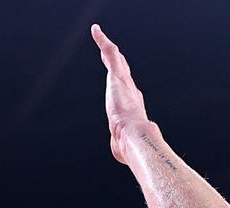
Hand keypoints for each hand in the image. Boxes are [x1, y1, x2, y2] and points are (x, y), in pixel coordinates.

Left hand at [91, 24, 151, 164]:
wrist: (134, 137)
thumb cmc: (129, 145)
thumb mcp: (121, 144)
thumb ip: (120, 145)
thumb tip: (121, 154)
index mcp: (131, 106)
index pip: (127, 90)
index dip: (124, 83)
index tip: (121, 78)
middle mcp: (130, 91)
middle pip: (122, 72)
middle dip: (117, 62)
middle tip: (112, 52)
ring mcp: (124, 82)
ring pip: (115, 59)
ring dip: (107, 48)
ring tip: (100, 38)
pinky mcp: (116, 75)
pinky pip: (109, 53)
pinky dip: (102, 41)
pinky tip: (95, 31)